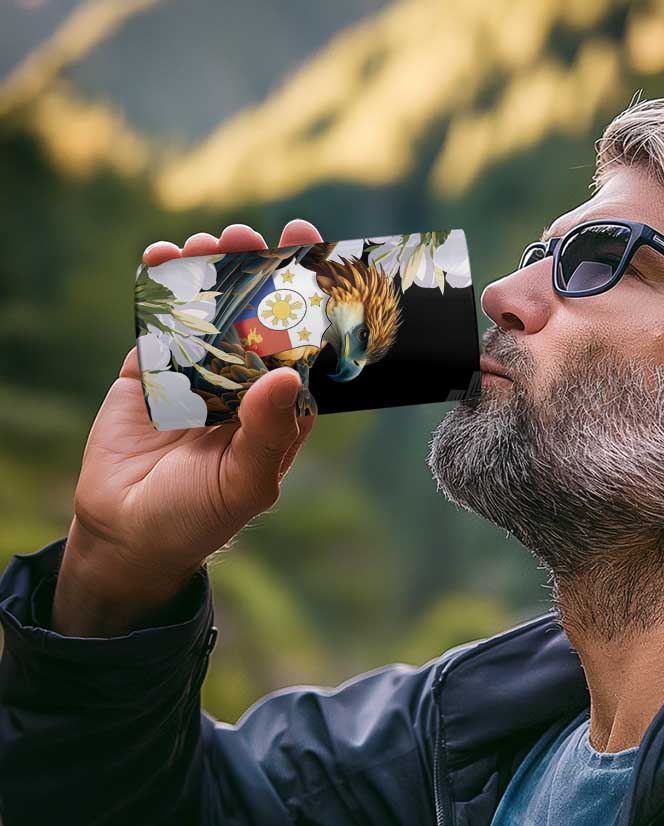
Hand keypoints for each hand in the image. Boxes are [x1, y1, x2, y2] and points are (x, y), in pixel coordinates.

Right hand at [53, 221, 322, 634]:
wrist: (128, 533)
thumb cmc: (200, 516)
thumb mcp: (245, 482)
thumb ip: (268, 432)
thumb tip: (288, 374)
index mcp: (279, 408)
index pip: (303, 346)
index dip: (311, 302)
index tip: (316, 254)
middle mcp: (243, 384)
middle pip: (257, 316)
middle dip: (259, 272)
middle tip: (254, 236)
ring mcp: (197, 373)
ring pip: (210, 309)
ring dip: (211, 271)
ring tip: (210, 242)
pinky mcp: (150, 370)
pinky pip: (160, 321)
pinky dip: (161, 287)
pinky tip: (163, 258)